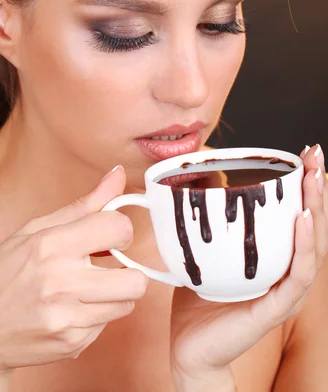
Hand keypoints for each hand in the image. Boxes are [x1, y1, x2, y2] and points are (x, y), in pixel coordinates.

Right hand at [0, 165, 148, 373]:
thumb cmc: (2, 276)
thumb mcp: (34, 231)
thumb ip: (84, 205)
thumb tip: (118, 174)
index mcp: (52, 245)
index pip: (118, 228)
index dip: (121, 229)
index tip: (110, 236)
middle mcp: (62, 282)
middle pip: (136, 280)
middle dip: (128, 271)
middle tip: (110, 268)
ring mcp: (67, 317)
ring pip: (127, 304)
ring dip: (114, 295)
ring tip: (88, 289)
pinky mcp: (72, 343)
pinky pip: (107, 325)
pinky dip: (95, 316)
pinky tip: (70, 310)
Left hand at [170, 144, 326, 386]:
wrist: (189, 350)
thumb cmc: (197, 302)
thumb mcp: (203, 253)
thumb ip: (204, 224)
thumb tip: (190, 184)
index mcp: (273, 259)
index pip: (296, 218)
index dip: (304, 187)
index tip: (303, 155)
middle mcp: (284, 272)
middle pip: (311, 226)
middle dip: (316, 188)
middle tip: (315, 156)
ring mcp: (283, 292)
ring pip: (312, 246)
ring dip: (316, 209)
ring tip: (315, 179)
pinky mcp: (275, 308)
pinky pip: (297, 275)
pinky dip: (303, 246)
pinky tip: (303, 219)